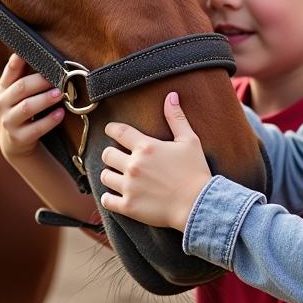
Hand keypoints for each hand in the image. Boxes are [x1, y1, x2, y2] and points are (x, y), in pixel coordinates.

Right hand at [0, 54, 64, 163]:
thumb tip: (45, 54)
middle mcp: (3, 104)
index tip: (25, 53)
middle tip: (58, 77)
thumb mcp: (18, 93)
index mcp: (4, 88)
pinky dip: (49, 121)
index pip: (9, 72)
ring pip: (27, 108)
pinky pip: (35, 129)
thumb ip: (26, 74)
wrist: (14, 142)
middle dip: (40, 81)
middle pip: (21, 88)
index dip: (16, 62)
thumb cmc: (21, 109)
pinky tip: (60, 114)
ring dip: (45, 99)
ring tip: (60, 94)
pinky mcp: (19, 138)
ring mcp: (9, 122)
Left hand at [99, 92, 210, 230]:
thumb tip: (171, 95)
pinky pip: (107, 200)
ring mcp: (129, 186)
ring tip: (119, 176)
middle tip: (119, 158)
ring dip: (110, 175)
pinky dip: (110, 197)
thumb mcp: (190, 141)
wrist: (198, 205)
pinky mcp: (128, 206)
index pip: (119, 131)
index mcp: (146, 147)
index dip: (112, 129)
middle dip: (111, 154)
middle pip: (107, 154)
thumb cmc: (196, 171)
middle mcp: (134, 165)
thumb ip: (177, 118)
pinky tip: (117, 195)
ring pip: (105, 176)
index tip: (111, 130)